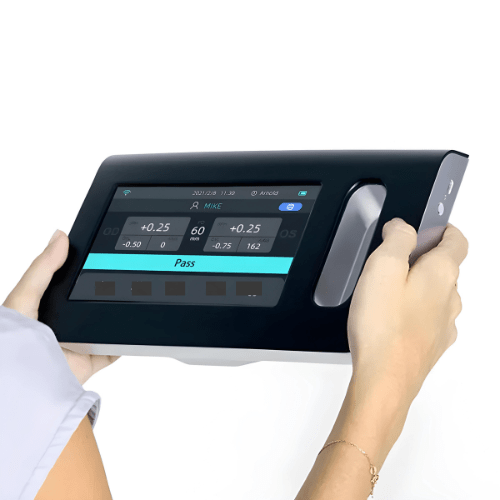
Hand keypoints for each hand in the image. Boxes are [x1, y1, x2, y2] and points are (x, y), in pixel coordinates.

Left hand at [2, 229, 119, 384]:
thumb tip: (60, 236)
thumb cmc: (13, 344)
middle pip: (91, 301)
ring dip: (116, 314)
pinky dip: (125, 341)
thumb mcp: (24, 297)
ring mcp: (79, 342)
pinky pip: (114, 348)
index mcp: (45, 305)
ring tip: (131, 296)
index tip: (102, 252)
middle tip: (124, 274)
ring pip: (105, 323)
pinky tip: (133, 328)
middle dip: (107, 290)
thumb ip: (42, 268)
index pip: (68, 281)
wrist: (27, 384)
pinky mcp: (92, 359)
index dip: (84, 266)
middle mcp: (63, 323)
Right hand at [347, 218, 467, 406]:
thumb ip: (397, 238)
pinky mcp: (432, 343)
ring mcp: (444, 323)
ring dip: (420, 285)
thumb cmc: (384, 327)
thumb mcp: (383, 266)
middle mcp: (450, 298)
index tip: (430, 227)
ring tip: (390, 287)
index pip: (457, 240)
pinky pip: (430, 317)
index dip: (444, 229)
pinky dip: (416, 310)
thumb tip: (404, 227)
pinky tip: (394, 316)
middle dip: (425, 257)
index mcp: (441, 273)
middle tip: (397, 256)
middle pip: (446, 267)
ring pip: (438, 294)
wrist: (385, 378)